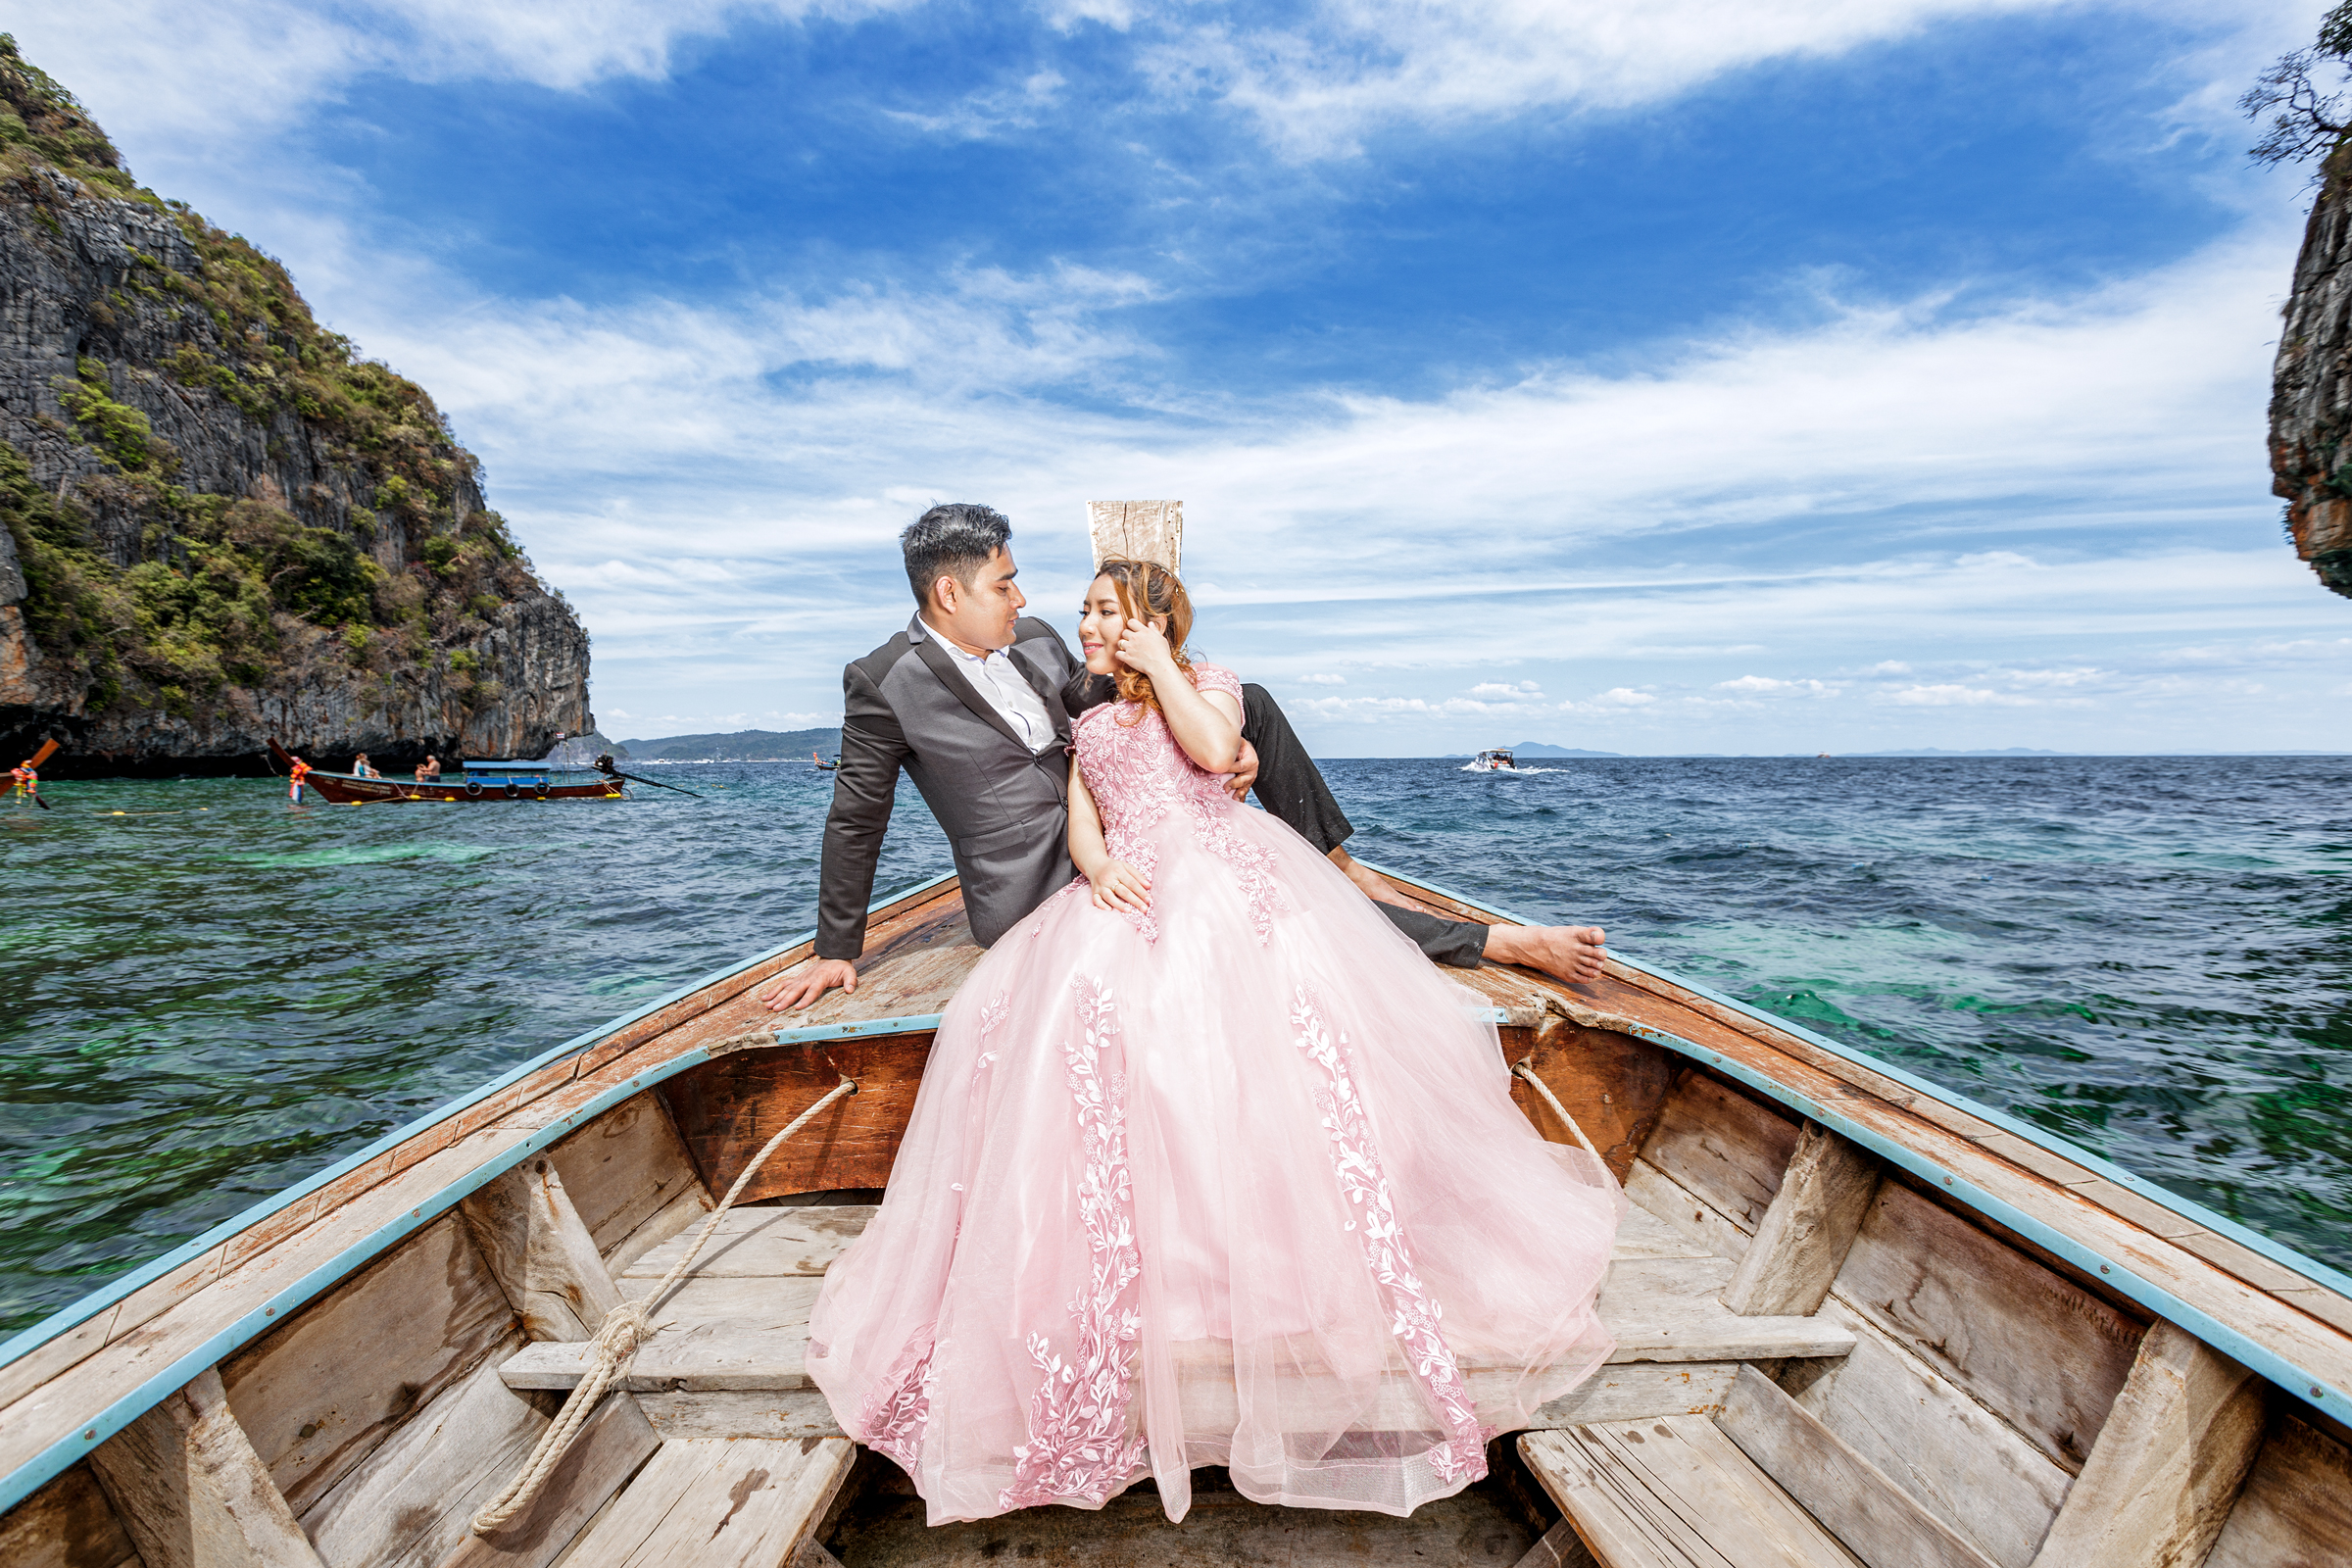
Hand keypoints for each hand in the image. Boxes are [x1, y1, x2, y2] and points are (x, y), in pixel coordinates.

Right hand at [759, 957, 856, 1011]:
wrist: (833, 956)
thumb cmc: (841, 968)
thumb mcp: (850, 973)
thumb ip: (851, 981)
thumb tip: (850, 990)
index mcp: (820, 978)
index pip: (812, 991)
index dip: (805, 999)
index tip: (797, 1008)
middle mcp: (807, 978)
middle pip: (795, 991)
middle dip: (785, 1000)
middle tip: (776, 1009)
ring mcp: (801, 978)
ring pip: (786, 988)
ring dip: (776, 997)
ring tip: (767, 1006)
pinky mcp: (797, 979)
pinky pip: (783, 985)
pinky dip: (774, 991)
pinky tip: (765, 998)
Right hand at [1087, 858, 1152, 913]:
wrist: (1095, 865)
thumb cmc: (1114, 867)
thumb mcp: (1126, 866)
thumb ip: (1138, 875)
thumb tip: (1149, 886)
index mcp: (1118, 871)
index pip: (1132, 883)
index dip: (1141, 892)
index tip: (1149, 900)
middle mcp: (1109, 879)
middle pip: (1123, 891)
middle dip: (1135, 901)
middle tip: (1144, 909)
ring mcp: (1101, 886)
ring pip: (1110, 897)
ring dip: (1119, 905)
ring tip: (1129, 911)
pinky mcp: (1094, 892)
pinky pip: (1096, 900)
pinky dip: (1101, 905)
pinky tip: (1109, 910)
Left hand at [1113, 619, 1176, 678]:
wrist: (1160, 666)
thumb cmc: (1163, 653)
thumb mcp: (1161, 639)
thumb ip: (1154, 630)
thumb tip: (1150, 623)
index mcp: (1144, 631)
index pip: (1131, 622)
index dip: (1131, 625)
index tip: (1133, 630)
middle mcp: (1135, 638)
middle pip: (1124, 632)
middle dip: (1126, 636)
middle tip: (1131, 642)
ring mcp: (1130, 647)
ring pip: (1120, 643)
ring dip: (1123, 646)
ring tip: (1129, 650)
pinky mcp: (1127, 657)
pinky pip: (1117, 654)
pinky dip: (1119, 655)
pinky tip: (1124, 657)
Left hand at [1224, 738, 1259, 801]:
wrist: (1243, 750)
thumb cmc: (1238, 746)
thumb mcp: (1237, 744)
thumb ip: (1230, 749)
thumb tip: (1219, 755)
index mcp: (1251, 759)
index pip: (1241, 766)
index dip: (1231, 769)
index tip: (1220, 771)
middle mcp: (1252, 770)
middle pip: (1245, 778)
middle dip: (1235, 784)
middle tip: (1225, 788)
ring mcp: (1250, 778)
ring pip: (1245, 786)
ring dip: (1239, 793)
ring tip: (1234, 798)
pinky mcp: (1247, 783)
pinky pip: (1244, 791)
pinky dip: (1241, 797)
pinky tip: (1238, 802)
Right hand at [1484, 924, 1607, 983]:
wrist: (1534, 948)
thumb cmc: (1556, 938)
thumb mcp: (1571, 930)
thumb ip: (1588, 935)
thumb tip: (1602, 942)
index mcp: (1577, 935)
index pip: (1595, 935)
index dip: (1599, 937)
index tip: (1597, 940)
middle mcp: (1575, 949)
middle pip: (1600, 954)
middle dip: (1602, 955)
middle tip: (1599, 955)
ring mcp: (1571, 963)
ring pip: (1595, 968)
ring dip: (1598, 966)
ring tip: (1595, 964)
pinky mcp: (1568, 975)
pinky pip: (1586, 979)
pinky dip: (1591, 976)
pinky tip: (1589, 972)